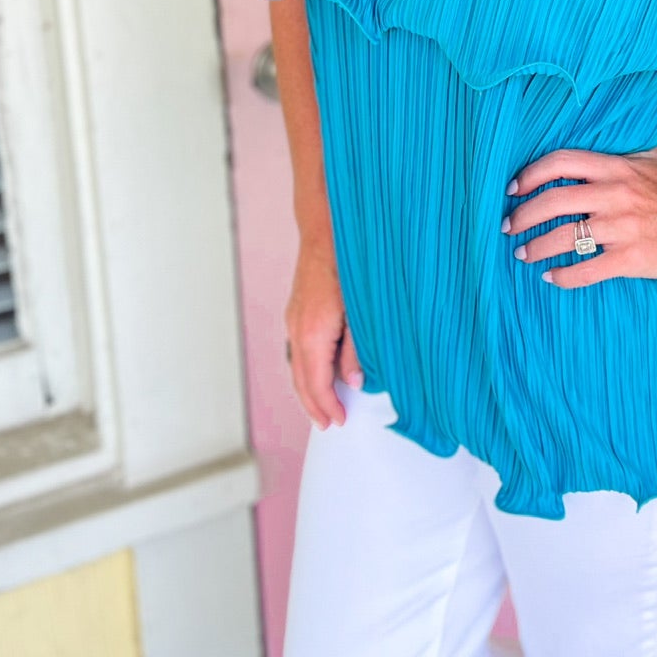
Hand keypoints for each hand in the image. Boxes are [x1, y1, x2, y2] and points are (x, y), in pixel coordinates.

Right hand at [284, 242, 362, 427]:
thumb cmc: (351, 266)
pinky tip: (317, 375)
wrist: (326, 230)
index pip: (317, 383)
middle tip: (327, 426)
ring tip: (320, 409)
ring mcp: (293, 320)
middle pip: (300, 380)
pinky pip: (296, 351)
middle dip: (313, 406)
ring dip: (307, 391)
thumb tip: (354, 382)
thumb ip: (357, 349)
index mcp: (314, 333)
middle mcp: (297, 329)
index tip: (340, 422)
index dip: (328, 406)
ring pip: (295, 367)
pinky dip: (305, 371)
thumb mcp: (363, 312)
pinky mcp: (295, 312)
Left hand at [501, 144, 656, 287]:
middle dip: (522, 215)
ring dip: (535, 247)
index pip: (560, 162)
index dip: (530, 175)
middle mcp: (615, 195)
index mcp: (615, 168)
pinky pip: (586, 269)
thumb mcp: (649, 159)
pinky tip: (550, 277)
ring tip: (522, 254)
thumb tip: (592, 142)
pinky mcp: (630, 258)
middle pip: (553, 201)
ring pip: (564, 237)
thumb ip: (619, 152)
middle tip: (509, 227)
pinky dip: (563, 276)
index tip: (513, 189)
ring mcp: (622, 228)